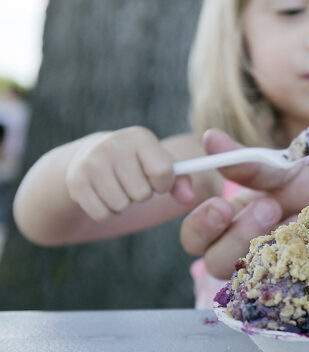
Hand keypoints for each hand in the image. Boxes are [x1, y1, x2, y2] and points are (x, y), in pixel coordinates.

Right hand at [65, 126, 193, 220]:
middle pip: (141, 194)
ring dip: (124, 205)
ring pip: (121, 206)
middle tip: (132, 182)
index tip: (156, 180)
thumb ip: (181, 180)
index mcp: (140, 137)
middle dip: (141, 195)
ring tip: (118, 188)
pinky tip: (103, 195)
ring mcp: (92, 162)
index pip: (162, 172)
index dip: (163, 184)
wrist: (91, 158)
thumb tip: (189, 198)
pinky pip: (102, 214)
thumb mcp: (160, 165)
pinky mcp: (76, 181)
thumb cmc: (137, 164)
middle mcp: (114, 144)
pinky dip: (107, 212)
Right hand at [180, 130, 308, 278]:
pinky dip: (276, 276)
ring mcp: (288, 274)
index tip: (212, 191)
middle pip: (208, 256)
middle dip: (217, 229)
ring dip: (245, 244)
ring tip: (281, 215)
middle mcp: (266, 249)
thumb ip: (262, 165)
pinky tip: (299, 251)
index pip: (206, 229)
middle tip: (262, 205)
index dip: (198, 217)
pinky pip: (276, 299)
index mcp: (260, 219)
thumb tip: (209, 139)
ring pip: (235, 276)